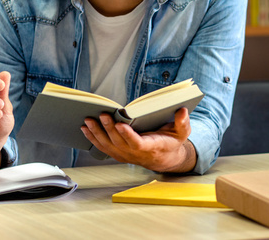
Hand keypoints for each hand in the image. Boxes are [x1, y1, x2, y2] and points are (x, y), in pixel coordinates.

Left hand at [81, 107, 196, 172]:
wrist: (164, 158)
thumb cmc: (171, 142)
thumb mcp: (182, 132)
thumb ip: (183, 122)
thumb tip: (182, 111)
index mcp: (151, 147)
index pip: (138, 144)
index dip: (128, 136)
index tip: (120, 124)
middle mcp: (135, 154)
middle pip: (119, 143)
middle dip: (108, 129)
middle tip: (102, 115)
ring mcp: (125, 155)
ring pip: (108, 146)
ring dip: (97, 133)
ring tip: (88, 120)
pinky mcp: (118, 154)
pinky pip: (103, 147)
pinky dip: (92, 138)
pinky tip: (85, 128)